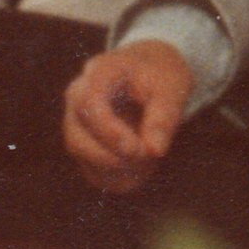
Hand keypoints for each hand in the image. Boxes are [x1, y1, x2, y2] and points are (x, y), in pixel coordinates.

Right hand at [63, 41, 194, 191]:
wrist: (152, 72)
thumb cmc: (161, 77)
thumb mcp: (172, 89)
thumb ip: (164, 118)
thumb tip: (154, 151)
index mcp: (99, 73)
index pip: (89, 104)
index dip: (109, 132)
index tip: (138, 150)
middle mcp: (78, 97)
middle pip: (77, 138)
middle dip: (112, 157)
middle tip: (148, 157)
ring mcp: (75, 121)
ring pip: (82, 157)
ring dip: (117, 168)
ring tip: (150, 159)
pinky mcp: (83, 142)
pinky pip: (93, 170)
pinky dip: (119, 176)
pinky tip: (144, 167)